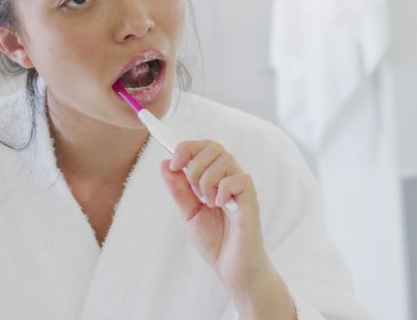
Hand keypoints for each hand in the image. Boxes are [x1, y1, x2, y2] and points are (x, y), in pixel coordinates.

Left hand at [161, 140, 293, 319]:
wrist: (233, 270)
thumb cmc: (217, 242)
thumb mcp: (190, 214)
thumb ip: (179, 190)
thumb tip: (165, 164)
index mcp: (218, 179)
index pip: (206, 147)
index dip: (188, 148)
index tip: (174, 163)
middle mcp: (232, 179)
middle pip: (215, 147)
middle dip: (194, 165)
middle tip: (193, 191)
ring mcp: (243, 190)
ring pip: (225, 160)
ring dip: (206, 181)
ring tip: (208, 203)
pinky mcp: (251, 202)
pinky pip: (239, 180)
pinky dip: (223, 191)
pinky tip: (221, 207)